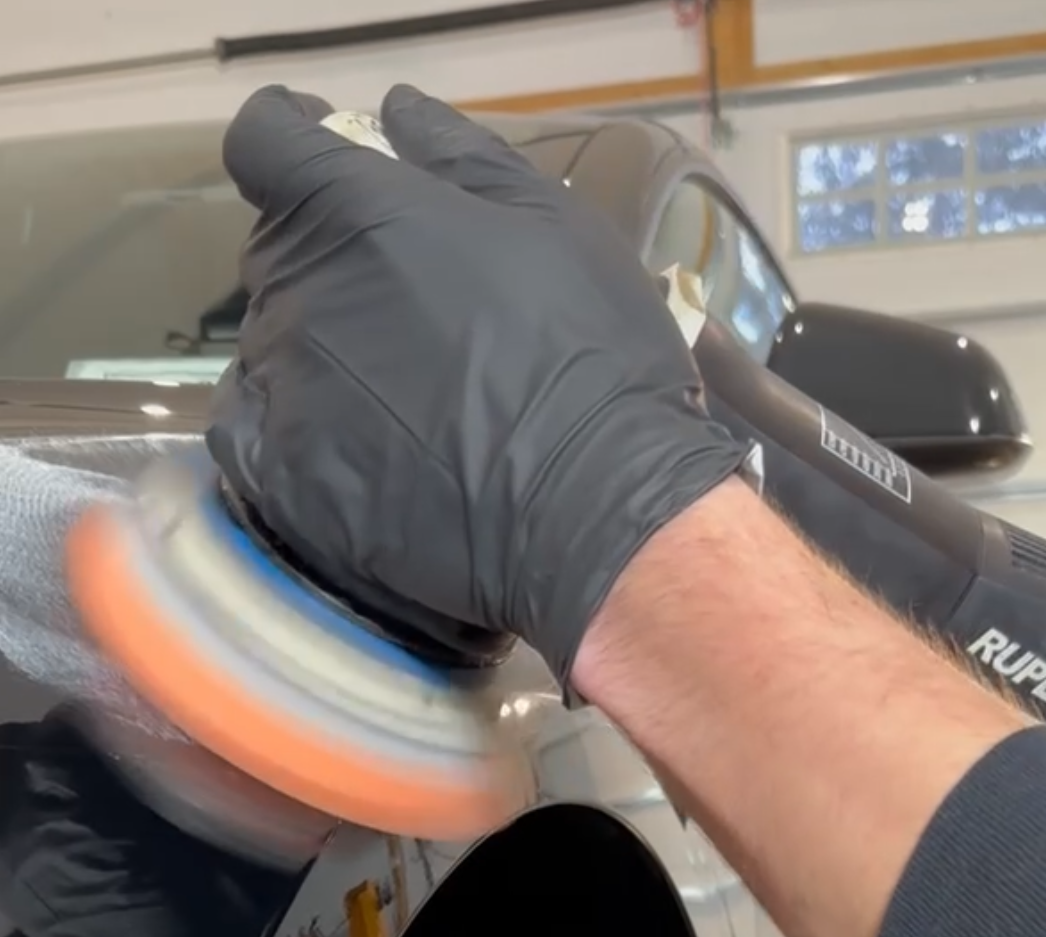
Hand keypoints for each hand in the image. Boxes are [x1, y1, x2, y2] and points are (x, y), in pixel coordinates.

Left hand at [208, 83, 746, 685]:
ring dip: (317, 354)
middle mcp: (297, 289)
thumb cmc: (587, 354)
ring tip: (396, 399)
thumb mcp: (550, 222)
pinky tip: (348, 448)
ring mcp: (282, 388)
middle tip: (409, 311)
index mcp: (352, 209)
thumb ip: (460, 157)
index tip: (330, 162)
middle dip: (329, 260)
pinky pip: (249, 435)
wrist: (590, 508)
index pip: (265, 142)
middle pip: (278, 250)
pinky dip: (287, 431)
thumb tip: (396, 113)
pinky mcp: (281, 478)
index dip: (292, 144)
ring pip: (269, 346)